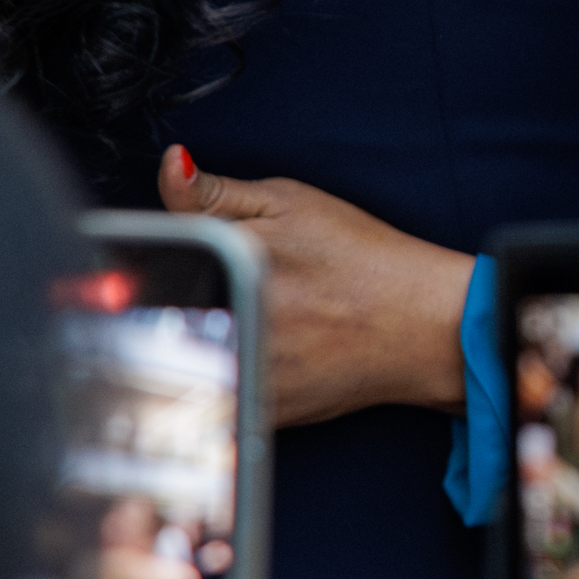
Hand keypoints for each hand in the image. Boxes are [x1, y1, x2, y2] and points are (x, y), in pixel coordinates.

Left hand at [158, 147, 466, 424]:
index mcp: (228, 264)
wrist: (427, 326)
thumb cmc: (366, 260)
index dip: (164, 262)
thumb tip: (169, 167)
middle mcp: (230, 322)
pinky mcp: (256, 410)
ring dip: (198, 342)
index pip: (151, 262)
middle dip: (180, 301)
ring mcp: (243, 371)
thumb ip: (216, 192)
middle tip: (238, 293)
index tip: (182, 266)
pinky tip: (263, 355)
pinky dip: (226, 376)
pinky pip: (213, 396)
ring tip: (261, 325)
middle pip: (161, 313)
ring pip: (182, 358)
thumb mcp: (293, 204)